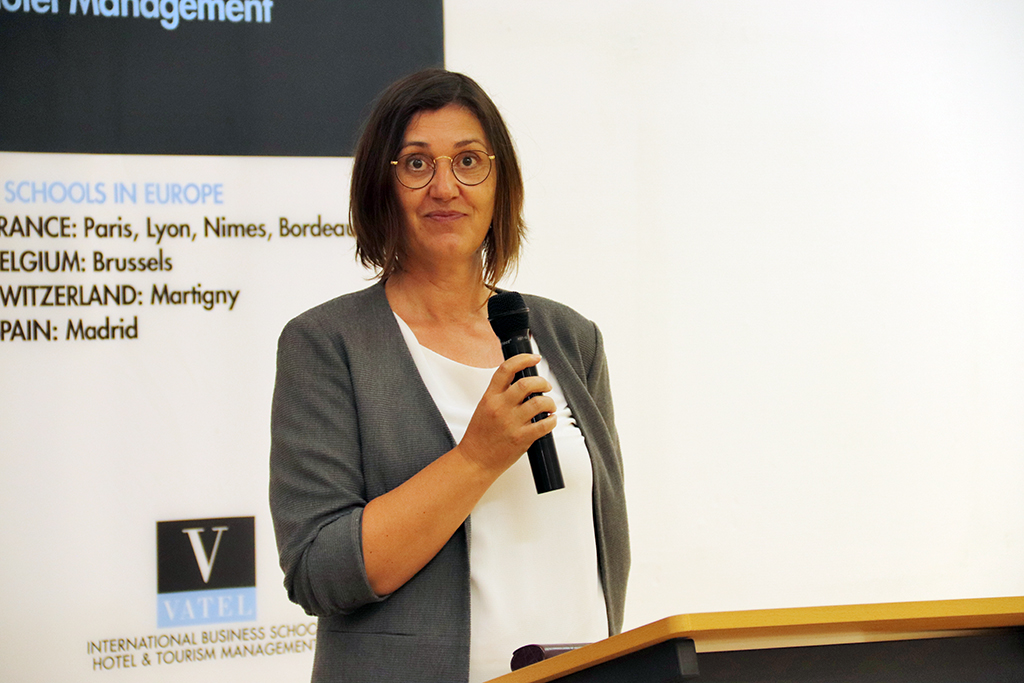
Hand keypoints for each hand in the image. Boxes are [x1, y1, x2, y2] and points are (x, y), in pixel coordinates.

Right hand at [458, 354, 556, 473]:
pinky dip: (552, 420)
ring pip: (539, 402)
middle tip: (546, 387)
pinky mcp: (521, 439)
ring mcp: (511, 423)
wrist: (474, 460)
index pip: (506, 369)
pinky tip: (550, 420)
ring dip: (550, 402)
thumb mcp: (484, 408)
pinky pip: (544, 424)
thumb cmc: (479, 436)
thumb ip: (500, 395)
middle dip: (542, 382)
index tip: (534, 358)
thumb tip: (522, 384)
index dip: (523, 359)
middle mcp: (500, 407)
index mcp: (490, 397)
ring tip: (549, 406)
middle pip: (527, 383)